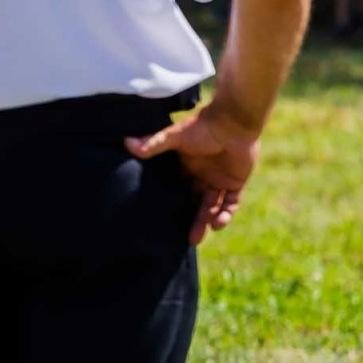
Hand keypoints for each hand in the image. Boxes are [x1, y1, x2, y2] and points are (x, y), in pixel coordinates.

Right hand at [125, 103, 260, 244]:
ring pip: (214, 206)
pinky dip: (226, 213)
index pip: (178, 191)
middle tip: (190, 240)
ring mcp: (219, 180)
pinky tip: (219, 222)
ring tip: (203, 233)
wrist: (232, 121)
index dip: (174, 206)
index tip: (165, 223)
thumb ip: (153, 143)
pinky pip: (231, 202)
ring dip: (210, 220)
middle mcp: (201, 177)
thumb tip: (126, 142)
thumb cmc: (202, 126)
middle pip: (196, 204)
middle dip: (194, 222)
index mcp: (186, 168)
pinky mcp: (236, 182)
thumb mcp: (175, 137)